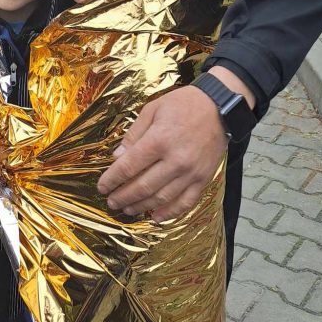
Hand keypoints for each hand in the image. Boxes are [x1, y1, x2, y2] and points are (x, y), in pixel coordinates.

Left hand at [97, 85, 227, 221]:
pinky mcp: (204, 179)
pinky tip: (156, 217)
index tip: (102, 187)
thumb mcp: (153, 109)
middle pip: (143, 186)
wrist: (220, 107)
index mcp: (159, 140)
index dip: (112, 179)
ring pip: (162, 198)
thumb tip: (117, 157)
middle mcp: (175, 160)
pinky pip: (186, 202)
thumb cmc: (183, 104)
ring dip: (142, 207)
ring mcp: (191, 172)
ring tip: (127, 209)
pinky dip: (170, 213)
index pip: (129, 166)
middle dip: (123, 197)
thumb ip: (134, 134)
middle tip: (111, 202)